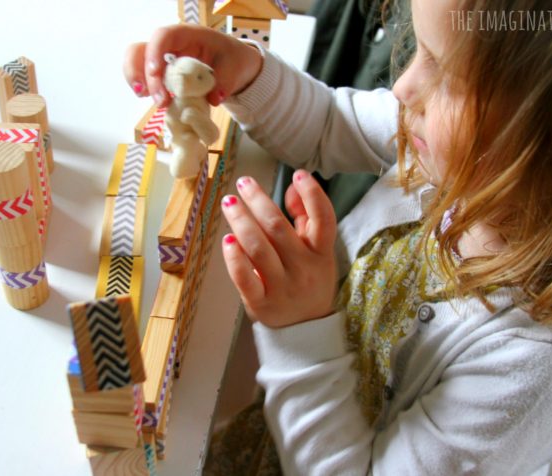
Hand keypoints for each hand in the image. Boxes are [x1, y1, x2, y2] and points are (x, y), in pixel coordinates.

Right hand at [123, 24, 262, 106]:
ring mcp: (164, 60)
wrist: (234, 66)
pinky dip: (147, 91)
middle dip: (141, 73)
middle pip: (141, 49)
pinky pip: (145, 79)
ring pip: (137, 63)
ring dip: (139, 83)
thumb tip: (213, 98)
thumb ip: (225, 82)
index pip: (164, 35)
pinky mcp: (163, 75)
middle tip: (160, 100)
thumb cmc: (232, 59)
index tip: (155, 72)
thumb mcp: (235, 68)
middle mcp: (171, 46)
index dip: (154, 51)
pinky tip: (160, 103)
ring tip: (158, 103)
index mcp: (188, 35)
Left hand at [221, 170, 337, 327]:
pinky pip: (246, 278)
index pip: (324, 220)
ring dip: (241, 222)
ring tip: (229, 203)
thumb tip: (291, 185)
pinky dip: (235, 259)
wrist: (305, 328)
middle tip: (243, 183)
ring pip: (259, 249)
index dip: (313, 195)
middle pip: (279, 229)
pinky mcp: (261, 304)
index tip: (298, 174)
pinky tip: (227, 240)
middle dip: (259, 201)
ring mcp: (282, 287)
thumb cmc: (308, 279)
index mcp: (321, 253)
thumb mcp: (316, 249)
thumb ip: (305, 216)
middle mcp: (304, 269)